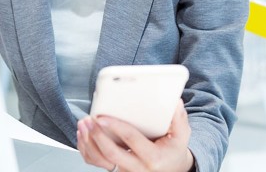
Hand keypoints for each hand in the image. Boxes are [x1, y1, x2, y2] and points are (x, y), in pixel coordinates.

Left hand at [77, 99, 194, 171]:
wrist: (171, 168)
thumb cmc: (173, 150)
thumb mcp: (182, 136)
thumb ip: (179, 119)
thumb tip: (175, 101)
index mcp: (153, 157)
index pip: (131, 140)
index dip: (116, 127)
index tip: (102, 116)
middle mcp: (137, 167)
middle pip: (111, 154)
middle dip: (97, 136)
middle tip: (89, 120)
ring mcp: (125, 171)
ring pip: (100, 161)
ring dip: (88, 142)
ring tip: (83, 125)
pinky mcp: (117, 170)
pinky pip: (97, 163)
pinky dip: (86, 150)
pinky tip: (83, 135)